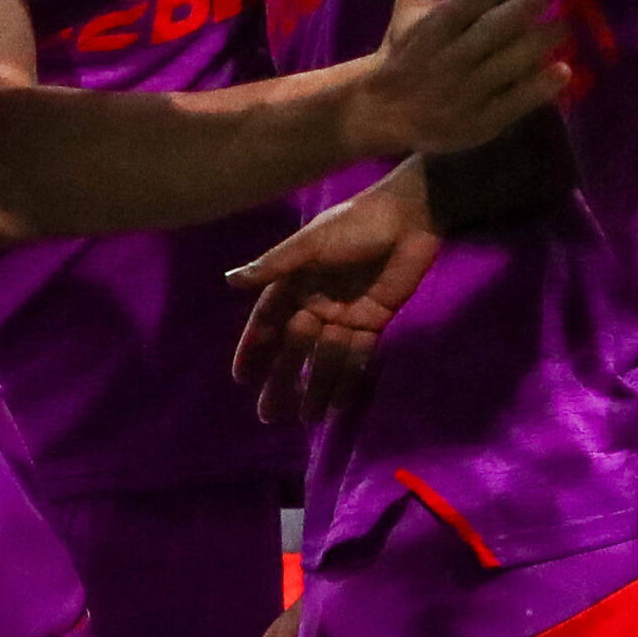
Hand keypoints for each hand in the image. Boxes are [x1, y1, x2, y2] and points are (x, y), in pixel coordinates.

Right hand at [229, 158, 440, 421]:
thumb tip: (229, 281)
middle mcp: (316, 303)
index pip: (268, 322)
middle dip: (282, 380)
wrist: (408, 217)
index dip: (254, 349)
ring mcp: (345, 315)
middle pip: (294, 349)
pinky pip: (358, 356)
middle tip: (268, 414)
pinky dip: (348, 379)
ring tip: (305, 419)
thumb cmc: (355, 224)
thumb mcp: (310, 243)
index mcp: (295, 282)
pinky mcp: (374, 322)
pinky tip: (337, 405)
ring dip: (315, 387)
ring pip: (325, 358)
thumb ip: (274, 265)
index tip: (241, 379)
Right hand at [339, 0, 568, 158]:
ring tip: (565, 25)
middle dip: (521, 10)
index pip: (464, 4)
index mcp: (428, 33)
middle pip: (489, 32)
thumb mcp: (407, 17)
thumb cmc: (406, 53)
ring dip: (539, 43)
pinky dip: (540, 88)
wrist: (383, 112)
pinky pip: (513, 104)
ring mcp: (462, 95)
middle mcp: (445, 62)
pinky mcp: (478, 124)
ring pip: (507, 66)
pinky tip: (563, 70)